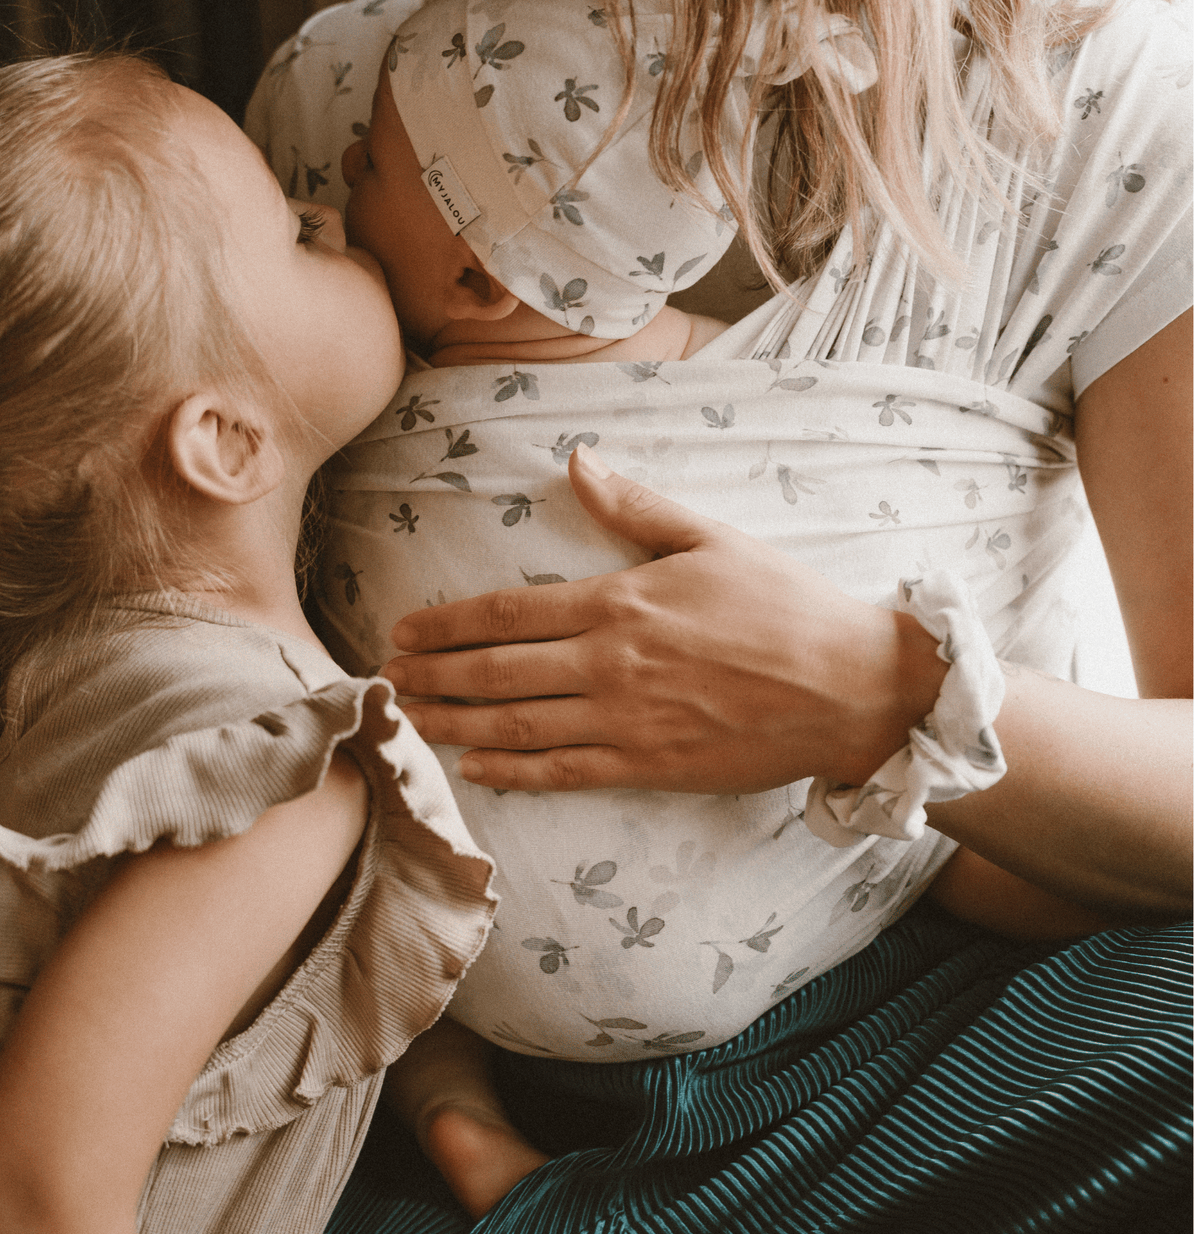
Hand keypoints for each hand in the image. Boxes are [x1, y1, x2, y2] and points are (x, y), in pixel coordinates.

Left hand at [384, 445, 945, 794]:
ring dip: (454, 723)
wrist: (849, 686)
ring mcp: (625, 720)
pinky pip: (563, 771)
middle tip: (384, 681)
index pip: (508, 611)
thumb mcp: (710, 538)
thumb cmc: (784, 606)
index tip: (405, 630)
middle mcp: (609, 663)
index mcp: (619, 602)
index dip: (448, 623)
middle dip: (434, 676)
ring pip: (517, 725)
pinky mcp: (649, 765)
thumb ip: (635, 506)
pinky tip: (475, 768)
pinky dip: (512, 771)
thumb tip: (578, 461)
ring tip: (408, 721)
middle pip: (496, 671)